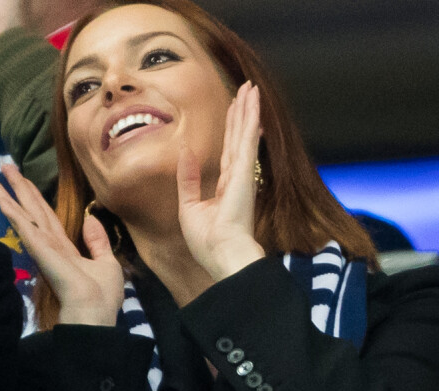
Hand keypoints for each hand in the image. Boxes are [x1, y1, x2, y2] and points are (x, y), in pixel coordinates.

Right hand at [0, 165, 123, 325]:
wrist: (94, 313)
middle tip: (6, 166)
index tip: (26, 184)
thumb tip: (90, 219)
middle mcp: (50, 246)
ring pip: (24, 214)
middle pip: (34, 212)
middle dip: (21, 190)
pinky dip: (9, 207)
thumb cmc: (102, 294)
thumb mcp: (107, 263)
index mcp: (66, 250)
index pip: (49, 220)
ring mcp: (42, 246)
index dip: (37, 201)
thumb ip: (98, 242)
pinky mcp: (38, 248)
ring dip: (10, 194)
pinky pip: (22, 223)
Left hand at [177, 81, 265, 281]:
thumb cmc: (207, 240)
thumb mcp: (189, 206)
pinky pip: (247, 140)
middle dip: (242, 115)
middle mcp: (237, 179)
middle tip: (247, 91)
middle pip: (238, 139)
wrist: (221, 254)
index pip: (228, 154)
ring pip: (245, 135)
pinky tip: (253, 101)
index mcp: (226, 189)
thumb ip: (188, 179)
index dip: (231, 132)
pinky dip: (250, 119)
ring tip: (251, 88)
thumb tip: (185, 152)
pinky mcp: (244, 173)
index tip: (234, 112)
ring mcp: (243, 175)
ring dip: (248, 110)